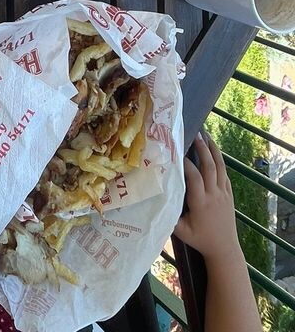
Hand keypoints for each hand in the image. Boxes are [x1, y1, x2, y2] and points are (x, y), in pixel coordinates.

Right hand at [173, 134, 241, 262]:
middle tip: (196, 134)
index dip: (186, 163)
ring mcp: (223, 194)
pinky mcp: (229, 195)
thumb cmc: (200, 239)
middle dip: (203, 149)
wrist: (225, 248)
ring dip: (213, 150)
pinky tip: (214, 152)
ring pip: (220, 167)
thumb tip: (153, 198)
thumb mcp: (181, 231)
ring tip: (207, 136)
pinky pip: (225, 174)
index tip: (177, 151)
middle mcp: (213, 195)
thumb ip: (169, 215)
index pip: (194, 177)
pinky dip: (219, 161)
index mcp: (200, 202)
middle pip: (209, 167)